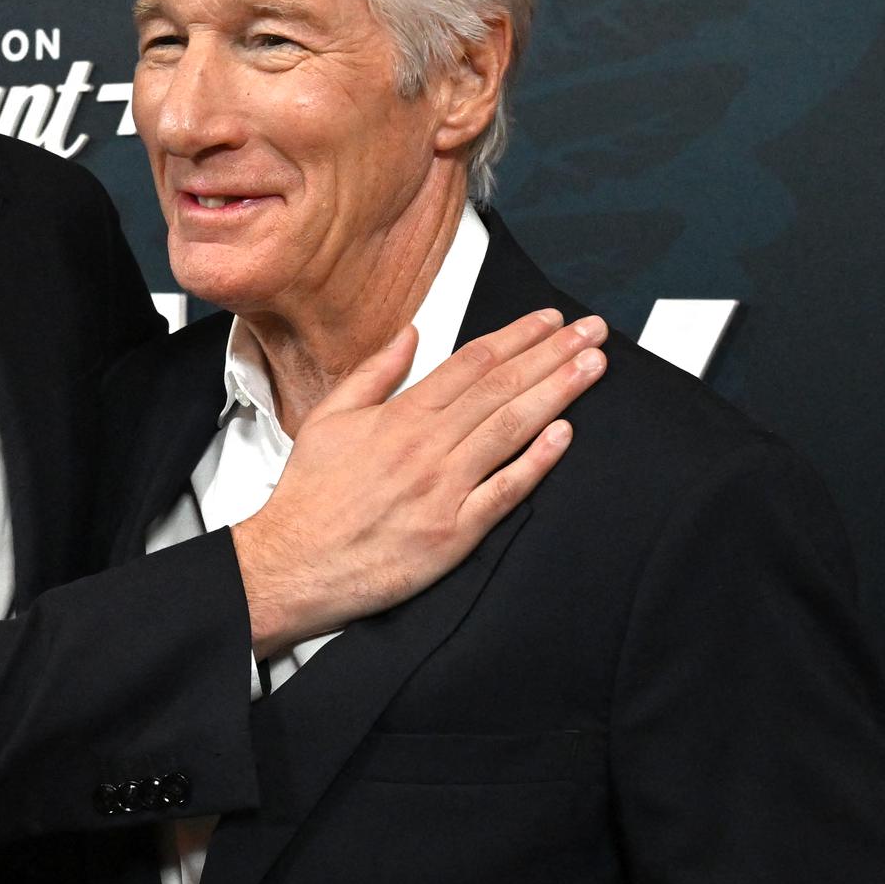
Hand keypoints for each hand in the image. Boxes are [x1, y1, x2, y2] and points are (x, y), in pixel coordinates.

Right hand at [232, 309, 605, 652]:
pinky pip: (504, 492)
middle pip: (501, 388)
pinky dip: (536, 462)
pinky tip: (564, 435)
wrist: (293, 563)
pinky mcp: (453, 533)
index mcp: (400, 416)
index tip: (549, 321)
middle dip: (552, 354)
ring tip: (592, 367)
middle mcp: (427, 446)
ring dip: (557, 393)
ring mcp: (444, 490)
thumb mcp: (330, 418)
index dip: (517, 337)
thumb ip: (376, 372)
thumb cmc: (309, 496)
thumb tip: (412, 334)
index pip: (472, 363)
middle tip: (591, 331)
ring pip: (511, 429)